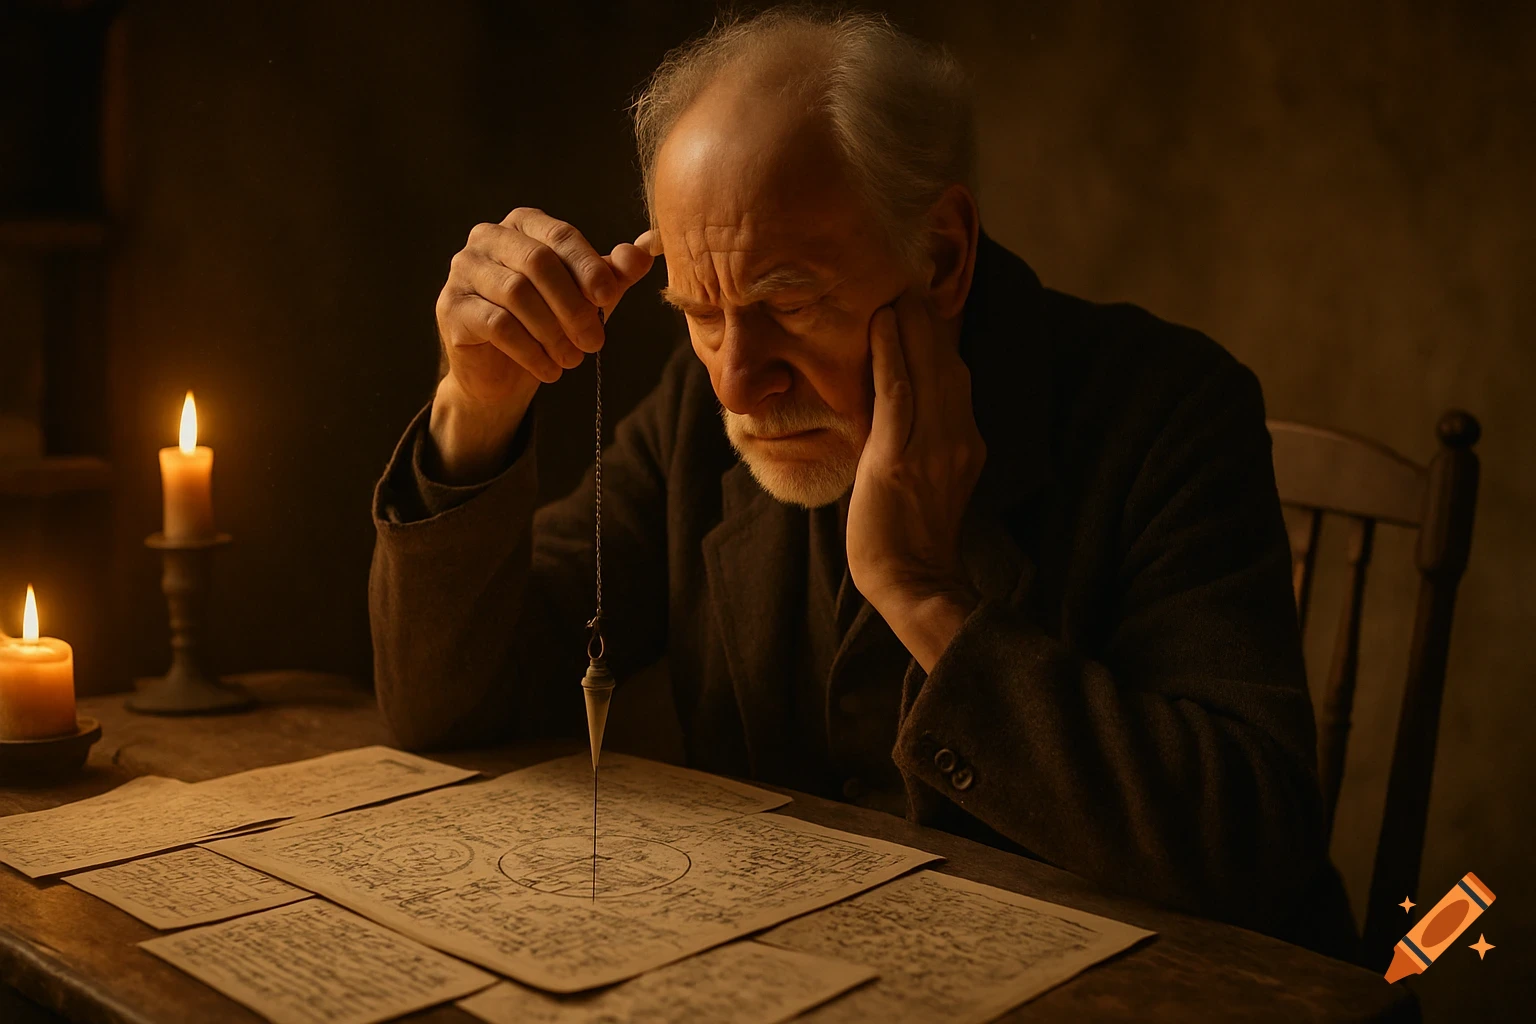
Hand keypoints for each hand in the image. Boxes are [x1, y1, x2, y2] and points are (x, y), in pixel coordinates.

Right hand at [430, 208, 660, 482]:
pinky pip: (497, 325)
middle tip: (595, 342)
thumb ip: (615, 272)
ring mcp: (463, 271)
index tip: (610, 298)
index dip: (589, 266)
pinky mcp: (451, 307)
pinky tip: (549, 371)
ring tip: (573, 360)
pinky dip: (531, 351)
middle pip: (538, 263)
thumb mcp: (588, 297)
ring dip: (553, 332)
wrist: (503, 372)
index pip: (560, 235)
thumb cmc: (550, 322)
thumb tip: (650, 247)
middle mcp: (487, 238)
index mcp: (523, 224)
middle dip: (573, 305)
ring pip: (516, 293)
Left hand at [846, 289, 985, 670]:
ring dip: (910, 325)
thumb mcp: (924, 476)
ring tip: (896, 285)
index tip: (925, 298)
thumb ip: (918, 436)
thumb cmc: (905, 535)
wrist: (911, 580)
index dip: (940, 337)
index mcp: (966, 441)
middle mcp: (958, 437)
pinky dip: (890, 355)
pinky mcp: (900, 457)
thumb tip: (890, 397)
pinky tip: (880, 324)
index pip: (955, 375)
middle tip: (910, 274)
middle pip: (947, 363)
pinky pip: (897, 394)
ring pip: (926, 370)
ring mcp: (932, 446)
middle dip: (929, 318)